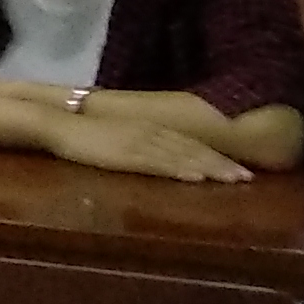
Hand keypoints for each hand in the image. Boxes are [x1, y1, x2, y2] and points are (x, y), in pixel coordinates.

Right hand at [49, 109, 253, 182]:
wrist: (55, 122)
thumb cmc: (80, 132)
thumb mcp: (116, 134)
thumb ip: (136, 142)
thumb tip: (153, 156)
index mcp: (147, 127)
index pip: (188, 142)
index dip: (214, 155)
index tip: (238, 168)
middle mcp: (149, 132)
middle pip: (193, 149)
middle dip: (222, 163)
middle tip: (248, 178)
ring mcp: (140, 143)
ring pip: (183, 156)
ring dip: (211, 168)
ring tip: (234, 180)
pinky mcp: (127, 154)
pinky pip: (160, 163)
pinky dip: (182, 170)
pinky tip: (198, 178)